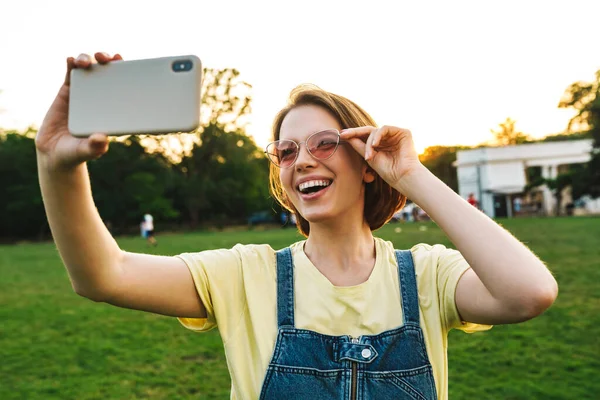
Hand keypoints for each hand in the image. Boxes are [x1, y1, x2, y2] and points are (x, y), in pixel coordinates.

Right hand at [35, 52, 122, 170]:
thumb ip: (95, 146)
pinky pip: (70, 75)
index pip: (121, 87)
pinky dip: (71, 65)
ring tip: (85, 62)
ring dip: (87, 59)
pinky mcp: (67, 93)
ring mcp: (84, 93)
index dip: (124, 73)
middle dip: (107, 60)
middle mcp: (100, 98)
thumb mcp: (87, 151)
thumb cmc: (77, 152)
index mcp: (112, 109)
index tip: (124, 63)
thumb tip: (101, 139)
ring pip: (88, 70)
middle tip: (106, 58)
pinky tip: (70, 60)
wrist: (55, 153)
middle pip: (106, 72)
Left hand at [340, 125, 422, 188]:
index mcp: (381, 144)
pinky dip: (378, 136)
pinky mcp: (403, 132)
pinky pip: (385, 128)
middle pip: (368, 131)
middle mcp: (388, 138)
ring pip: (375, 131)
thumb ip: (359, 146)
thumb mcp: (369, 157)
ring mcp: (395, 134)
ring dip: (369, 142)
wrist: (402, 177)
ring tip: (369, 156)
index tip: (341, 135)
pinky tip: (375, 145)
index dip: (353, 135)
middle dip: (355, 132)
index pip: (365, 136)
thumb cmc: (388, 171)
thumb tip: (346, 136)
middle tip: (344, 135)